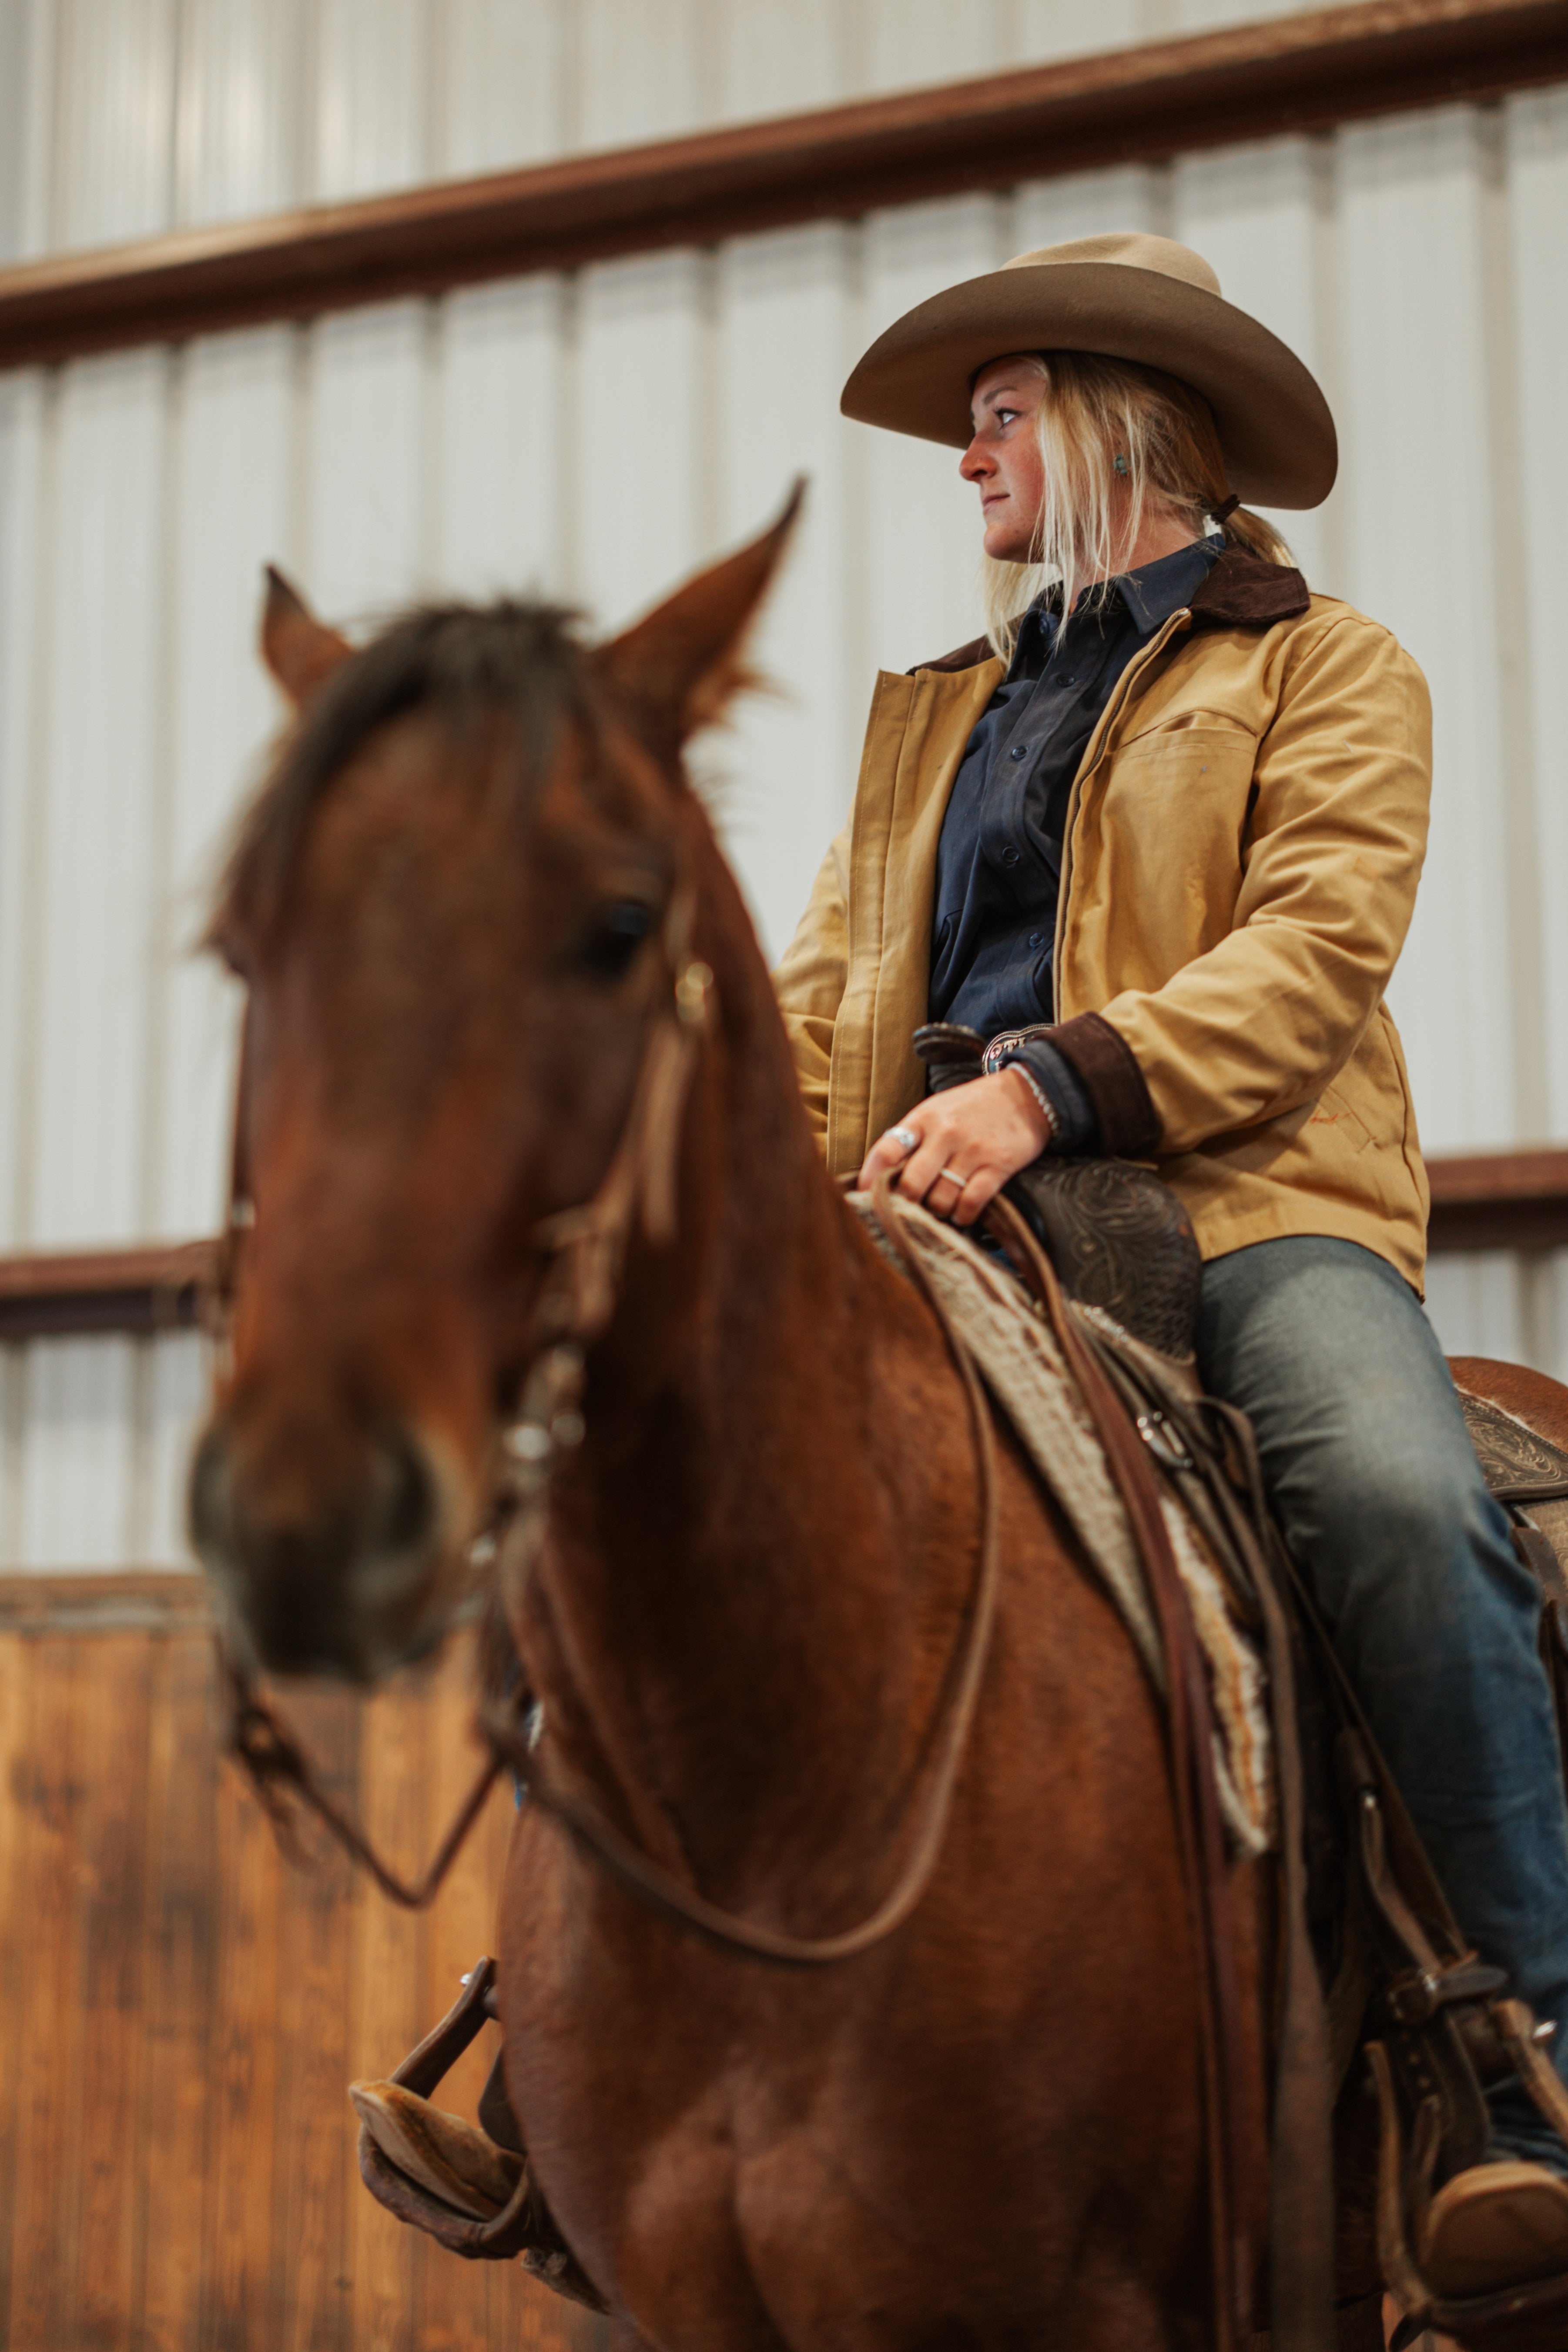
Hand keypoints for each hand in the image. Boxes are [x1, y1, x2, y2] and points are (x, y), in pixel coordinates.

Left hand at [857, 1069, 1050, 1226]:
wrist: (1027, 1094)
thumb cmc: (974, 1107)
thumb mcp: (937, 1110)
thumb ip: (913, 1138)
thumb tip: (884, 1174)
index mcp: (924, 1118)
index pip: (887, 1149)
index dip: (871, 1177)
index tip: (864, 1196)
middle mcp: (945, 1134)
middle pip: (911, 1183)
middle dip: (906, 1203)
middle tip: (909, 1210)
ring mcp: (972, 1150)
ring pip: (941, 1198)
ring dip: (937, 1211)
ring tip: (940, 1208)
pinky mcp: (998, 1165)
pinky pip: (971, 1203)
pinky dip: (963, 1216)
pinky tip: (961, 1213)